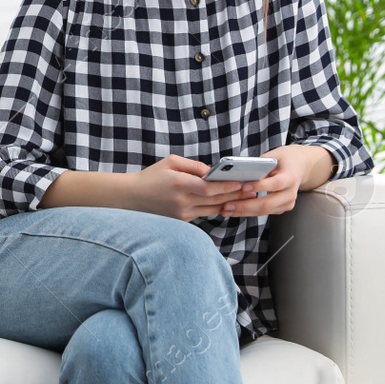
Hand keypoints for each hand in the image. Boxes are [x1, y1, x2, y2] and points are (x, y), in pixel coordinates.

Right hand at [127, 153, 249, 221]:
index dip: (227, 187)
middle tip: (252, 189)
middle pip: (215, 200)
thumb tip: (213, 171)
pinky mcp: (183, 221)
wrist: (132, 197)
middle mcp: (182, 201)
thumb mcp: (171, 162)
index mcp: (179, 184)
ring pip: (213, 209)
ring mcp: (183, 214)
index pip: (208, 188)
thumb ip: (193, 166)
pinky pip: (205, 214)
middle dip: (235, 194)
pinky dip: (216, 208)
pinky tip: (228, 203)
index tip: (242, 183)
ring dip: (230, 203)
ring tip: (245, 197)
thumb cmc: (151, 176)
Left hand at [216, 144, 313, 217]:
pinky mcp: (282, 208)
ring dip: (244, 212)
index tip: (243, 186)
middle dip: (246, 205)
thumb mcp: (273, 156)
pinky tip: (234, 210)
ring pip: (265, 211)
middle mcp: (291, 193)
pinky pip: (265, 212)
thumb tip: (238, 172)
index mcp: (290, 177)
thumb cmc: (283, 158)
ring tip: (226, 210)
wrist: (300, 166)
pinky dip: (249, 212)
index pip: (276, 184)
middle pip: (268, 203)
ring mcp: (288, 203)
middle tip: (227, 205)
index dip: (260, 186)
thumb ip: (259, 165)